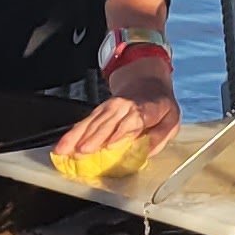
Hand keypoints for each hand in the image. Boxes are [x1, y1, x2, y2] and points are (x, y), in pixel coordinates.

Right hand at [55, 68, 176, 160]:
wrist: (147, 82)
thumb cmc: (160, 106)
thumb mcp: (172, 119)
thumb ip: (160, 136)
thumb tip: (147, 151)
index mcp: (146, 108)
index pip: (133, 120)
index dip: (121, 132)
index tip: (110, 145)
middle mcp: (124, 107)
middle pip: (108, 122)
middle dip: (94, 137)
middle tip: (83, 151)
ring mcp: (109, 108)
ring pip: (92, 122)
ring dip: (78, 136)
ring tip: (66, 150)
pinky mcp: (99, 111)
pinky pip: (84, 122)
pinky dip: (72, 134)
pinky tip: (63, 144)